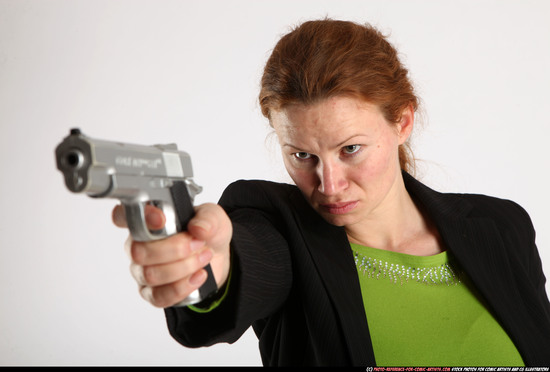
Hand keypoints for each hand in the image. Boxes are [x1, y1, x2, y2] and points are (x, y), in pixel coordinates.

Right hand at [112, 203, 231, 307]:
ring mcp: (142, 271)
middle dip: (175, 249)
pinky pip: (159, 296)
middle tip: (198, 243)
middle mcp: (138, 246)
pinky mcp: (152, 293)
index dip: (137, 219)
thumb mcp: (214, 217)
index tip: (161, 219)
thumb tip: (198, 229)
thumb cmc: (207, 233)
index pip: (122, 216)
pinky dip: (183, 287)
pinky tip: (199, 276)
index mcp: (146, 222)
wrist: (217, 257)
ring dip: (184, 267)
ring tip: (204, 257)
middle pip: (139, 252)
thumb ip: (207, 219)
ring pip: (151, 275)